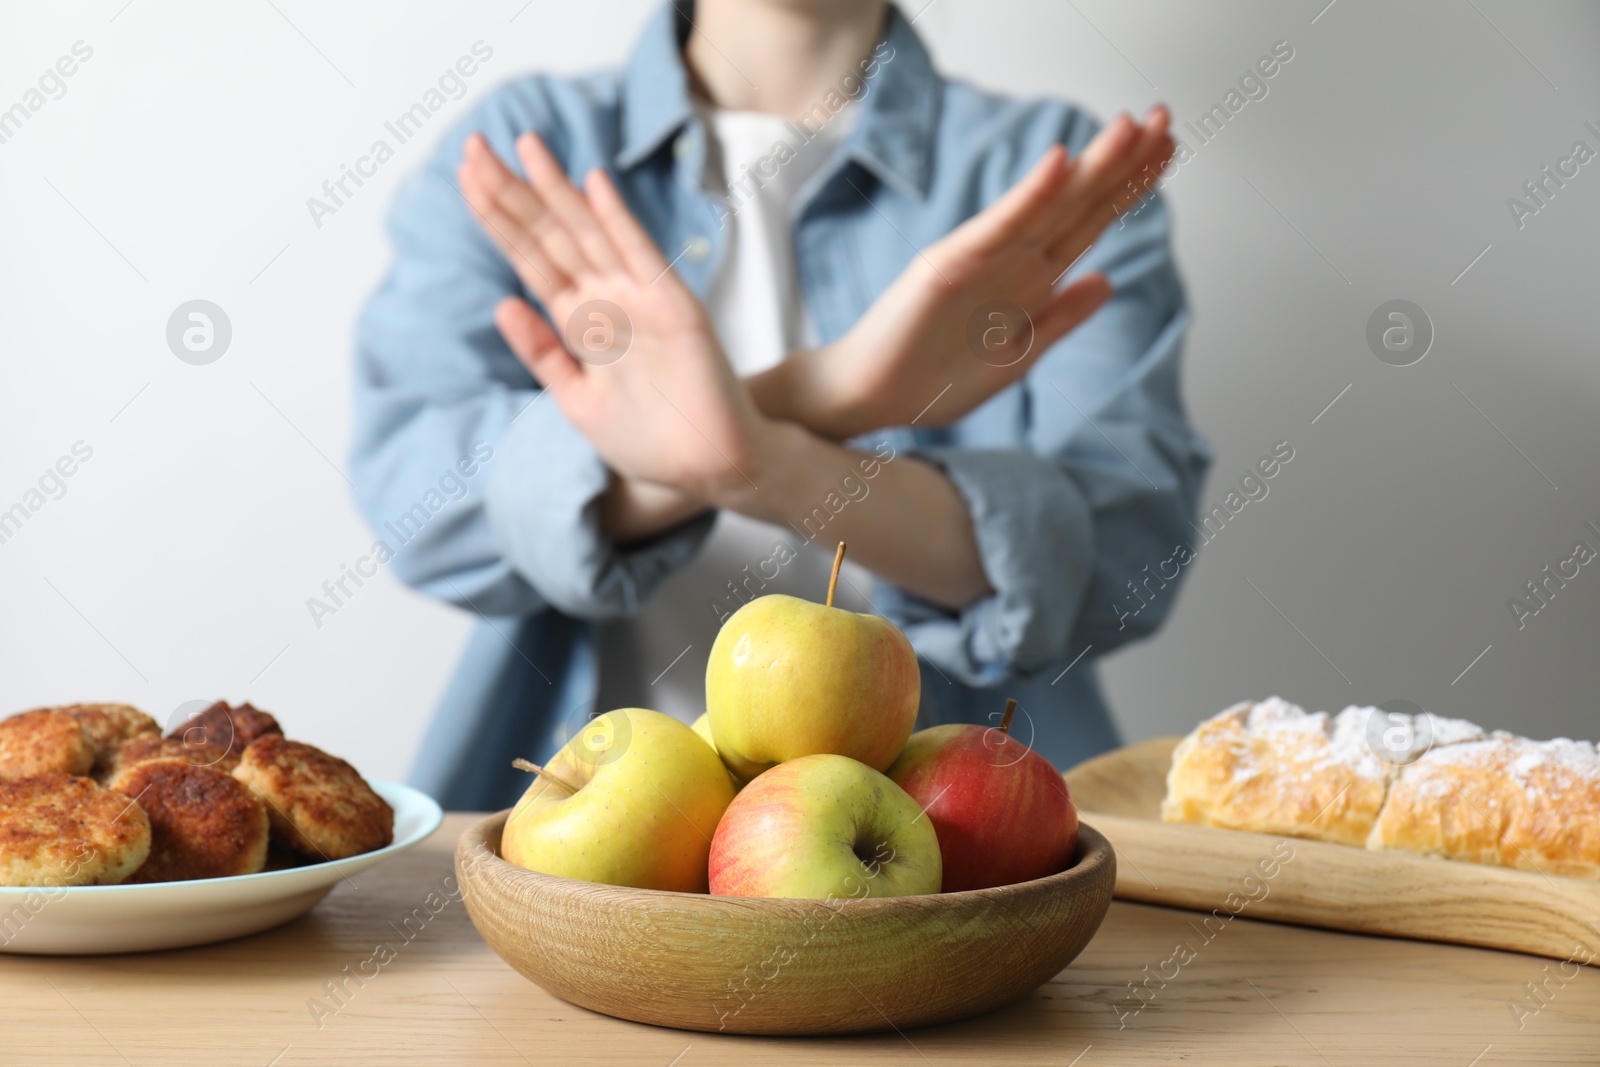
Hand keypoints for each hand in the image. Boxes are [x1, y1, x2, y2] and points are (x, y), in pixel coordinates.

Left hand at [458, 132, 775, 502]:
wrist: (709, 470)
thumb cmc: (649, 441)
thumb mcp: (577, 401)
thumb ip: (542, 353)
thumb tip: (501, 304)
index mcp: (581, 323)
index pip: (531, 259)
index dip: (498, 219)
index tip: (464, 178)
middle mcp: (608, 301)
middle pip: (551, 236)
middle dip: (511, 193)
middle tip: (473, 145)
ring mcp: (640, 300)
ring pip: (587, 235)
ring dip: (555, 190)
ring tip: (524, 145)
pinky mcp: (674, 309)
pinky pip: (641, 257)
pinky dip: (619, 220)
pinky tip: (594, 183)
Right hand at [748, 107, 1176, 439]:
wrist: (868, 399)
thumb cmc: (932, 379)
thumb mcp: (1016, 356)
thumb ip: (1059, 318)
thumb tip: (1106, 280)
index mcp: (1029, 281)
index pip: (1090, 221)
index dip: (1129, 184)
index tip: (1168, 146)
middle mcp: (1010, 261)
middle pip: (1077, 204)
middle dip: (1122, 161)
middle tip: (1164, 115)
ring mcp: (980, 258)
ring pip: (1047, 206)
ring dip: (1089, 167)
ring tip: (1129, 125)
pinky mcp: (947, 265)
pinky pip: (997, 228)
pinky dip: (1028, 195)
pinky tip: (1059, 163)